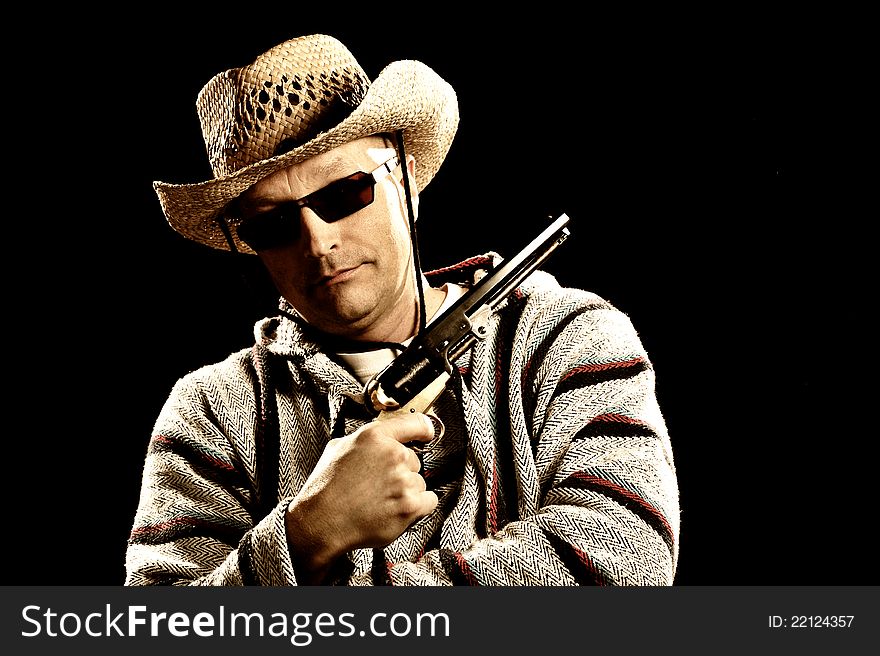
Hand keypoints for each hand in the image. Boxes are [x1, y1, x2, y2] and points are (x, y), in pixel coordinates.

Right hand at [285, 412, 437, 581]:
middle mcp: (392, 455)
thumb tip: (378, 439)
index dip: (423, 429)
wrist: (322, 521)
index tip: (426, 433)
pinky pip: (429, 501)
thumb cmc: (326, 488)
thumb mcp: (337, 448)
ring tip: (381, 499)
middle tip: (380, 484)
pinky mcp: (410, 505)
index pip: (415, 423)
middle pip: (414, 460)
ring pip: (419, 482)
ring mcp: (403, 481)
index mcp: (375, 436)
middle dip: (401, 471)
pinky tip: (398, 508)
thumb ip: (364, 440)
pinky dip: (418, 506)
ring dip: (406, 491)